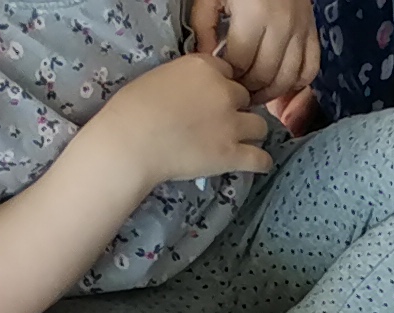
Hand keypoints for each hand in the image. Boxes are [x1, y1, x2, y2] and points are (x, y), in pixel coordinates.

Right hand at [100, 50, 277, 185]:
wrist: (131, 141)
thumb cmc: (134, 107)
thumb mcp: (162, 75)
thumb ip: (188, 79)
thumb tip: (198, 90)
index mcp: (204, 67)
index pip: (228, 71)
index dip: (220, 86)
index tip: (210, 98)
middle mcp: (224, 92)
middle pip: (245, 98)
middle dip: (235, 108)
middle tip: (218, 122)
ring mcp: (231, 124)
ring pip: (260, 126)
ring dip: (250, 133)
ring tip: (236, 141)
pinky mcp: (233, 154)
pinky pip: (262, 159)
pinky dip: (260, 162)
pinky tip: (253, 162)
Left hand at [194, 0, 318, 104]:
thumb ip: (204, 23)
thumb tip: (206, 55)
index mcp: (254, 14)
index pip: (241, 61)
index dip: (229, 76)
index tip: (221, 78)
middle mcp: (282, 26)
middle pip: (265, 75)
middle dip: (248, 88)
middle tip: (236, 90)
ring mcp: (301, 31)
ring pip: (289, 78)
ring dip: (271, 93)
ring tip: (255, 93)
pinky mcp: (312, 33)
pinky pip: (310, 69)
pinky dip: (297, 83)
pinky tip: (282, 84)